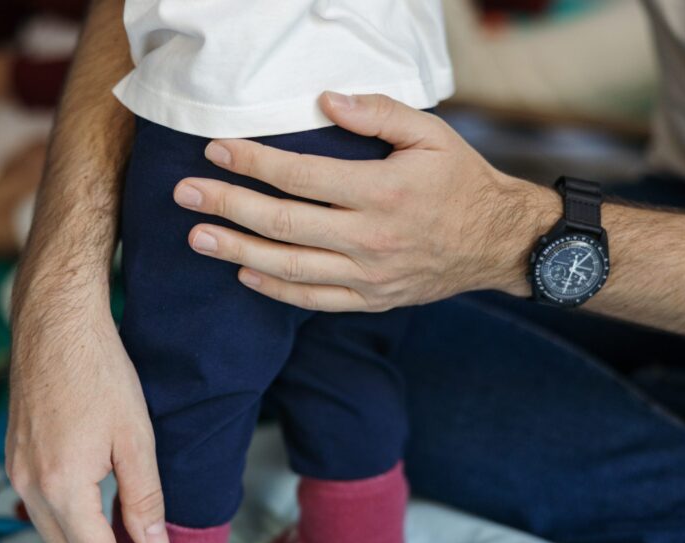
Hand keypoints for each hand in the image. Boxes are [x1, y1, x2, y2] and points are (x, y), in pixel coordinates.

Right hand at [6, 305, 168, 542]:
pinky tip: (82, 540)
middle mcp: (31, 484)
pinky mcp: (18, 453)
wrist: (54, 322)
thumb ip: (144, 497)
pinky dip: (65, 536)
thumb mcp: (135, 437)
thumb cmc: (99, 371)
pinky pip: (42, 510)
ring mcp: (19, 469)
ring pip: (50, 535)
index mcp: (63, 484)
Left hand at [175, 92, 551, 311]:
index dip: (253, 161)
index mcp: (381, 191)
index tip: (216, 149)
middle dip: (227, 206)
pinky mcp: (372, 299)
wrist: (499, 243)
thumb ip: (378, 113)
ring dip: (238, 251)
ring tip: (198, 238)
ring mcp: (368, 275)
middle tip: (186, 195)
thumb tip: (326, 99)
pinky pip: (314, 300)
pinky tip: (244, 272)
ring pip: (290, 267)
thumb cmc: (462, 182)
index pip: (300, 176)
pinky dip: (276, 289)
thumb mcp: (432, 134)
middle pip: (283, 222)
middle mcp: (369, 238)